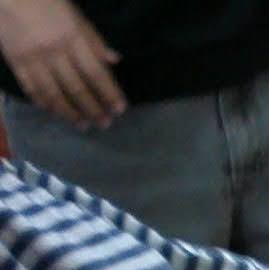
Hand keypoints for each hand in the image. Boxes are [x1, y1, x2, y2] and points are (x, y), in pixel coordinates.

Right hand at [0, 0, 123, 128]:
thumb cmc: (47, 2)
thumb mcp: (75, 15)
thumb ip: (94, 39)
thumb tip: (114, 61)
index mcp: (72, 38)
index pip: (96, 72)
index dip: (109, 93)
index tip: (120, 109)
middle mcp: (53, 52)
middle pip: (77, 88)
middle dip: (93, 108)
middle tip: (105, 123)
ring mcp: (32, 59)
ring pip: (53, 94)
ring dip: (70, 112)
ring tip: (82, 124)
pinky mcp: (15, 62)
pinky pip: (31, 88)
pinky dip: (44, 103)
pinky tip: (54, 112)